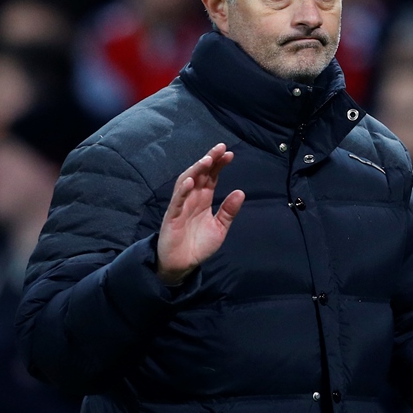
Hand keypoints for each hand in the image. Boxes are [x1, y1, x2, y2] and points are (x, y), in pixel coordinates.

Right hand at [156, 143, 244, 284]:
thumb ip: (228, 211)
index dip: (219, 164)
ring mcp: (181, 206)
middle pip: (199, 174)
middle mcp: (192, 198)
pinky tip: (191, 181)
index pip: (211, 177)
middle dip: (209, 159)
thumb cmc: (198, 245)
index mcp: (203, 199)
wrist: (182, 265)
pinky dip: (183, 190)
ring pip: (186, 182)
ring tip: (207, 159)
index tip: (230, 154)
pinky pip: (177, 201)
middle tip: (220, 148)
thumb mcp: (220, 228)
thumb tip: (240, 192)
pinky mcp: (172, 217)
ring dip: (196, 169)